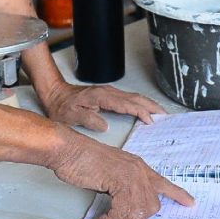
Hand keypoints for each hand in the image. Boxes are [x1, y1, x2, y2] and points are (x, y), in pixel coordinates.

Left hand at [41, 81, 165, 131]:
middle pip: (136, 98)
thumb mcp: (70, 116)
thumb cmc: (61, 106)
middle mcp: (108, 92)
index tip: (151, 121)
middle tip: (165, 116)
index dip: (141, 112)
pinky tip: (144, 109)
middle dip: (152, 106)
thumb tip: (105, 126)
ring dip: (149, 104)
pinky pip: (130, 98)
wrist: (54, 93)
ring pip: (135, 97)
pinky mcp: (109, 94)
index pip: (127, 104)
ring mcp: (110, 92)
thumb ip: (88, 120)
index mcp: (102, 97)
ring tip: (160, 113)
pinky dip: (141, 103)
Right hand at [48, 128, 194, 218]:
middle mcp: (139, 170)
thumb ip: (123, 188)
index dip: (178, 195)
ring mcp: (130, 174)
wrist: (70, 150)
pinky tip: (102, 218)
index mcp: (139, 167)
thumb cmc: (85, 162)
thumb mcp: (110, 175)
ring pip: (138, 210)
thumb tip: (126, 209)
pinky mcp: (118, 180)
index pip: (164, 183)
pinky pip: (122, 209)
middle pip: (152, 206)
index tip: (191, 203)